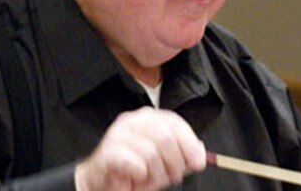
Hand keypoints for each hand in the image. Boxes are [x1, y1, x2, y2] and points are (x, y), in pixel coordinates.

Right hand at [75, 107, 206, 190]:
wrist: (100, 182)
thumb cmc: (132, 172)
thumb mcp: (163, 163)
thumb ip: (182, 156)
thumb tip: (200, 153)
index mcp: (148, 118)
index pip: (175, 123)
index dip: (189, 144)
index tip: (197, 163)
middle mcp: (133, 121)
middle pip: (166, 138)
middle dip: (174, 163)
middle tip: (172, 178)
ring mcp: (119, 134)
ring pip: (152, 153)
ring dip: (156, 175)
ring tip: (150, 181)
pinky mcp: (109, 150)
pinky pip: (136, 164)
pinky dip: (141, 176)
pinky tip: (137, 178)